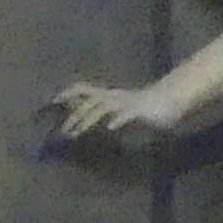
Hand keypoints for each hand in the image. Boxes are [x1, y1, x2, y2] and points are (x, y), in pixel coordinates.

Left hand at [41, 80, 184, 150]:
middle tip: (62, 133)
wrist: (170, 99)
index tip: (52, 102)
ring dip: (87, 120)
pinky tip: (110, 128)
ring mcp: (126, 102)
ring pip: (103, 107)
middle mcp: (114, 96)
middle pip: (89, 102)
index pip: (82, 89)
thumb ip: (102, 112)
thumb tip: (81, 119)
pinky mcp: (139, 110)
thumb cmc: (143, 107)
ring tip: (76, 134)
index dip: (67, 93)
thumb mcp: (118, 108)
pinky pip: (127, 114)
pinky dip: (118, 120)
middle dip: (74, 116)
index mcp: (108, 95)